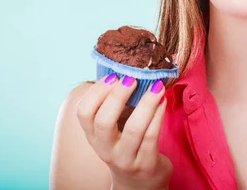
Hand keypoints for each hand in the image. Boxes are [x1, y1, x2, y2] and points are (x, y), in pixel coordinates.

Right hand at [76, 74, 172, 189]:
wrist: (140, 184)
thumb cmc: (127, 145)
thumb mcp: (114, 129)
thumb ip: (115, 105)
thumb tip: (127, 68)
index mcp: (94, 136)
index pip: (83, 114)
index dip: (96, 93)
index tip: (112, 76)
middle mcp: (106, 149)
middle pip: (103, 122)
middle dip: (118, 96)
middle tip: (132, 78)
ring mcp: (126, 159)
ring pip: (133, 129)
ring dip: (146, 103)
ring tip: (157, 86)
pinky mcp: (146, 164)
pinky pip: (152, 137)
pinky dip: (158, 115)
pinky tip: (163, 101)